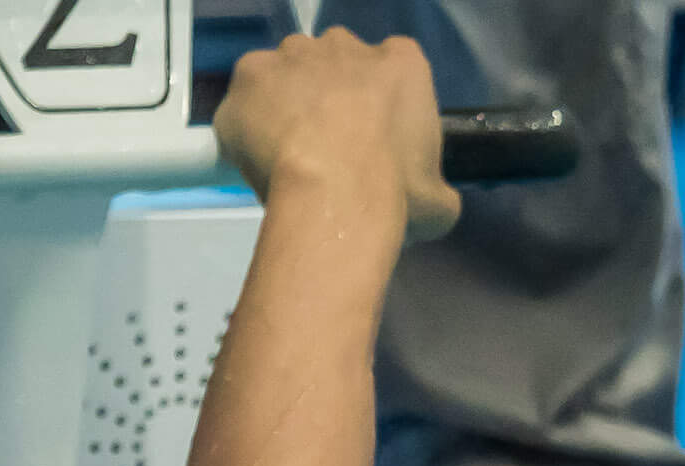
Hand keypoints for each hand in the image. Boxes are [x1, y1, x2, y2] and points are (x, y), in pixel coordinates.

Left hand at [215, 29, 462, 244]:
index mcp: (402, 63)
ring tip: (290, 157)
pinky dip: (247, 126)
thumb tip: (434, 202)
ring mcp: (292, 54)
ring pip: (287, 75)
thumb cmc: (396, 195)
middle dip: (331, 100)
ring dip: (287, 106)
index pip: (392, 69)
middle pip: (335, 65)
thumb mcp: (438, 202)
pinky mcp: (249, 75)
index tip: (372, 142)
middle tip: (330, 151)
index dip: (379, 107)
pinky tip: (260, 161)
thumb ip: (435, 187)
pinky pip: (246, 102)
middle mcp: (345, 44)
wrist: (336, 198)